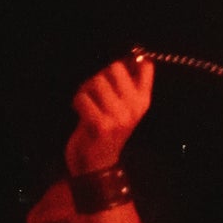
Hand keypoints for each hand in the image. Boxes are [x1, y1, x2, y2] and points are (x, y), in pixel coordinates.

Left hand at [64, 55, 153, 174]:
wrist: (96, 166)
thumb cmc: (106, 133)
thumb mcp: (122, 109)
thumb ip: (126, 84)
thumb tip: (131, 56)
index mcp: (143, 101)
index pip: (145, 66)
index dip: (126, 63)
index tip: (113, 77)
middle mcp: (134, 108)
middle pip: (115, 68)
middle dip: (99, 76)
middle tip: (94, 92)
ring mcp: (119, 117)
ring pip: (96, 81)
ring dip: (85, 90)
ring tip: (86, 103)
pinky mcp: (100, 125)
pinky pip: (83, 98)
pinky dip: (77, 102)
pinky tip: (80, 113)